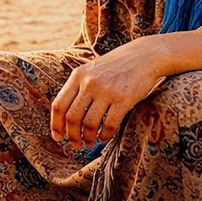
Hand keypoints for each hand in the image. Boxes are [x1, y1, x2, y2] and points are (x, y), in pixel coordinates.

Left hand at [50, 39, 166, 149]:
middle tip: (76, 145)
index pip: (59, 105)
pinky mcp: (123, 99)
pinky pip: (109, 125)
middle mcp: (89, 83)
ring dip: (87, 139)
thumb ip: (79, 88)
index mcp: (78, 75)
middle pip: (72, 118)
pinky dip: (104, 136)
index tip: (57, 137)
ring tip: (89, 143)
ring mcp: (106, 91)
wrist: (145, 55)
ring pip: (88, 124)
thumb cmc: (117, 66)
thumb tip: (66, 117)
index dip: (55, 125)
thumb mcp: (92, 70)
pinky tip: (103, 138)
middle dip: (72, 136)